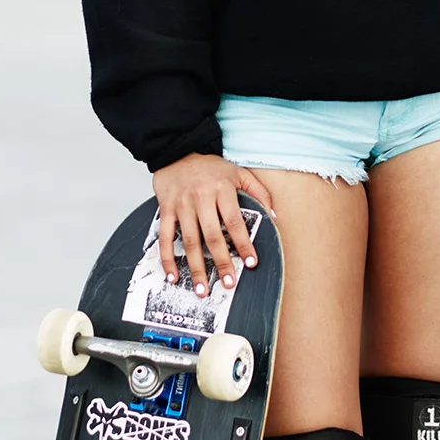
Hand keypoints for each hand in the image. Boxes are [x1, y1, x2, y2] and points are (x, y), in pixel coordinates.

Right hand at [150, 153, 271, 298]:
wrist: (177, 151)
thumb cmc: (210, 166)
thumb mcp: (239, 173)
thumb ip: (259, 193)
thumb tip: (274, 216)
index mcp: (222, 190)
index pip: (235, 222)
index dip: (243, 243)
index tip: (251, 262)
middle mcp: (201, 198)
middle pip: (212, 236)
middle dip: (221, 262)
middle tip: (228, 283)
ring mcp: (182, 205)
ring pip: (189, 241)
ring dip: (196, 267)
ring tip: (202, 289)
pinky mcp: (165, 209)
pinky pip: (165, 237)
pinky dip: (167, 258)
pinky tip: (173, 275)